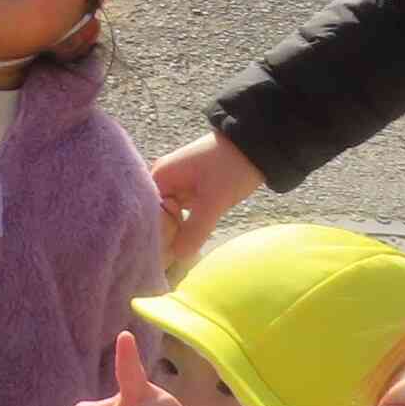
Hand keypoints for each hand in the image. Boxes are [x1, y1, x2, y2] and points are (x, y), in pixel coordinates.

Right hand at [151, 133, 262, 272]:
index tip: (162, 256)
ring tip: (178, 255)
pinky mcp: (192, 187)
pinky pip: (181, 211)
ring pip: (170, 214)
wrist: (259, 144)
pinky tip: (188, 241)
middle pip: (156, 214)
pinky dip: (185, 224)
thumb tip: (177, 257)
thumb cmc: (232, 167)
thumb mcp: (214, 201)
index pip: (146, 213)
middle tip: (171, 261)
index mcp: (160, 176)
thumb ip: (194, 230)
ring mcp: (178, 182)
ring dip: (175, 231)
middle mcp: (163, 178)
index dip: (152, 234)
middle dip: (164, 235)